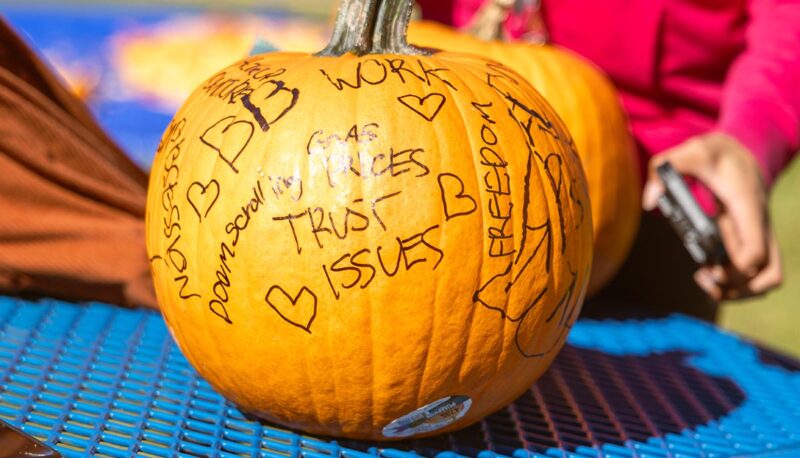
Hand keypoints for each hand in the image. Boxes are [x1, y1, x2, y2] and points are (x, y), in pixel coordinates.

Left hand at [642, 132, 782, 300]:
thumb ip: (663, 169)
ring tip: (706, 281)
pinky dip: (736, 281)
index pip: (754, 252)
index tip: (709, 269)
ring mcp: (759, 236)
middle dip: (738, 289)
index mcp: (747, 208)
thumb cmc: (713, 153)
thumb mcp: (688, 151)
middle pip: (768, 276)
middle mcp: (760, 226)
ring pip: (768, 279)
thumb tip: (648, 202)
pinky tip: (707, 271)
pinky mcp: (752, 240)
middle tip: (706, 280)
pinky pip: (756, 272)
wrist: (739, 150)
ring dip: (739, 290)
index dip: (735, 271)